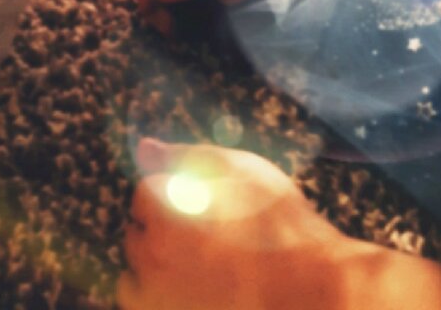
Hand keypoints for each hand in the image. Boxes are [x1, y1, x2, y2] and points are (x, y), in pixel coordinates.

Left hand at [117, 137, 357, 309]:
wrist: (307, 284)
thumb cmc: (277, 222)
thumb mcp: (238, 168)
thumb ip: (185, 156)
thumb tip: (144, 146)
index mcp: (168, 213)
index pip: (145, 191)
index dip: (174, 187)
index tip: (201, 196)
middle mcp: (154, 258)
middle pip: (138, 232)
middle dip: (162, 223)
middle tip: (202, 225)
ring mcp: (160, 297)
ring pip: (133, 274)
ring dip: (153, 261)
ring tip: (192, 259)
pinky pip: (143, 302)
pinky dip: (155, 292)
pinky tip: (187, 284)